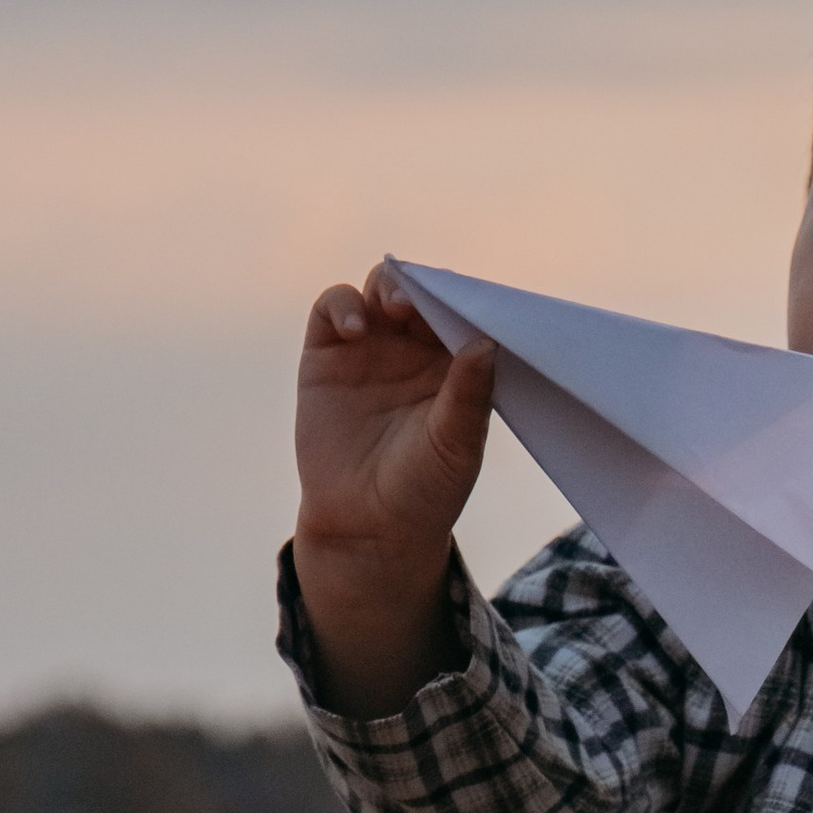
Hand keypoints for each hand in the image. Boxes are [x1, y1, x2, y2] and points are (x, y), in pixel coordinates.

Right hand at [291, 263, 497, 711]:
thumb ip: (469, 396)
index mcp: (457, 364)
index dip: (466, 299)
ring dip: (390, 285)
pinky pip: (333, 307)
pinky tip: (354, 327)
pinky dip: (343, 305)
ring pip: (380, 289)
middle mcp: (415, 347)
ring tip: (397, 308)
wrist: (367, 527)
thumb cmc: (424, 490)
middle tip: (430, 300)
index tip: (471, 301)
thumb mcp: (456, 446)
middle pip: (423, 291)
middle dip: (428, 286)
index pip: (464, 313)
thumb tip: (486, 342)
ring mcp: (371, 346)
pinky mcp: (327, 354)